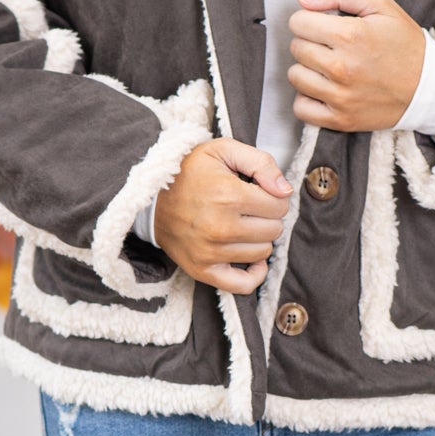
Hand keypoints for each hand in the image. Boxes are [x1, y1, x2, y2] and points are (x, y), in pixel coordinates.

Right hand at [154, 137, 291, 294]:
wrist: (149, 197)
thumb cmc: (189, 172)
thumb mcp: (223, 150)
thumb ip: (260, 162)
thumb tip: (285, 191)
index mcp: (228, 195)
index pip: (279, 205)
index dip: (274, 196)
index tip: (259, 192)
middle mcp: (221, 227)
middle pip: (273, 229)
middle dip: (268, 217)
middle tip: (250, 208)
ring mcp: (211, 252)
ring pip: (263, 252)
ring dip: (259, 239)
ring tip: (243, 225)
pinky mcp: (202, 270)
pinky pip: (243, 284)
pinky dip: (254, 273)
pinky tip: (252, 259)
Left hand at [288, 0, 426, 131]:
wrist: (429, 87)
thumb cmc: (404, 44)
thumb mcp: (381, 5)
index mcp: (350, 35)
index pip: (298, 22)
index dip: (310, 19)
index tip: (324, 24)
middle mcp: (342, 67)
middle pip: (296, 48)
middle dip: (310, 42)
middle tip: (332, 46)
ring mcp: (340, 97)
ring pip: (295, 76)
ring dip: (308, 69)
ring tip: (329, 67)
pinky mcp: (340, 120)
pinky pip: (301, 108)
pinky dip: (308, 99)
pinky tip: (324, 89)